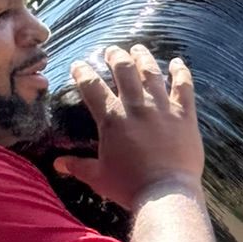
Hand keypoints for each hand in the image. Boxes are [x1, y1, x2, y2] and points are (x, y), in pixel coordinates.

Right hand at [53, 45, 203, 211]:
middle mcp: (136, 107)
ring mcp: (162, 109)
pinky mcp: (184, 116)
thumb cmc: (129, 186)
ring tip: (139, 48)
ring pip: (151, 74)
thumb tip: (57, 164)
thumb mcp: (98, 177)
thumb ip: (78, 166)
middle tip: (112, 51)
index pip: (91, 87)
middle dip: (116, 57)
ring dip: (144, 58)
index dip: (82, 72)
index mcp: (112, 119)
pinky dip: (180, 73)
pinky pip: (184, 88)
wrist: (166, 193)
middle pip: (124, 71)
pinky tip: (177, 62)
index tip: (78, 65)